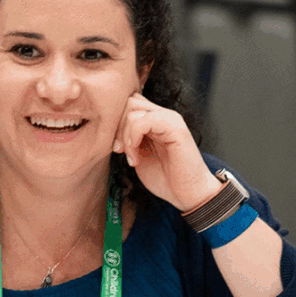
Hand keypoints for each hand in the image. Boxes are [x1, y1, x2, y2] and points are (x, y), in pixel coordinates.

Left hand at [112, 93, 221, 211]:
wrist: (188, 194)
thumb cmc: (166, 178)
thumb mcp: (138, 155)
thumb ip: (127, 139)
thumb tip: (107, 130)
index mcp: (153, 120)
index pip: (127, 103)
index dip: (115, 122)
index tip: (115, 147)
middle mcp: (162, 114)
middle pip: (127, 102)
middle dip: (116, 126)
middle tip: (119, 150)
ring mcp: (169, 119)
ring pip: (132, 108)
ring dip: (124, 135)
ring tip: (131, 157)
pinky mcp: (175, 127)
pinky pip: (144, 120)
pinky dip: (133, 137)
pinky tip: (136, 156)